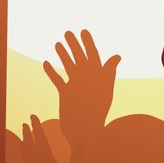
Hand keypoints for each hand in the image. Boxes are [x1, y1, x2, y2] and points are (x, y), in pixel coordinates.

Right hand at [44, 29, 119, 146]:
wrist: (84, 131)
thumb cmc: (97, 114)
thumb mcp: (104, 91)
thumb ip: (108, 73)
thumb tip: (118, 56)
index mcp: (97, 77)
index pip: (93, 55)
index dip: (88, 43)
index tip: (83, 31)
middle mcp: (86, 79)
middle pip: (80, 58)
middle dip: (74, 45)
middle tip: (67, 32)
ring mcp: (75, 86)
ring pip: (69, 67)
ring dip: (63, 55)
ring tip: (57, 43)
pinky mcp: (66, 94)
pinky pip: (58, 80)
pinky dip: (52, 72)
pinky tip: (45, 63)